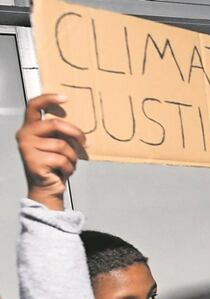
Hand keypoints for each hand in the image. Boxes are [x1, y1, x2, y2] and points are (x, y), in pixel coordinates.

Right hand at [16, 94, 86, 211]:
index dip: (48, 99)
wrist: (47, 188)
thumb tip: (84, 138)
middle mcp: (24, 135)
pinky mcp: (33, 161)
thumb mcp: (60, 146)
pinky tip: (63, 172)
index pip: (34, 106)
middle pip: (55, 124)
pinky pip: (61, 159)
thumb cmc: (54, 166)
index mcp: (30, 128)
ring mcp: (27, 147)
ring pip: (61, 145)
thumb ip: (65, 137)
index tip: (65, 98)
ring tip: (68, 164)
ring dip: (72, 157)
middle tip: (85, 142)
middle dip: (75, 133)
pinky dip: (69, 167)